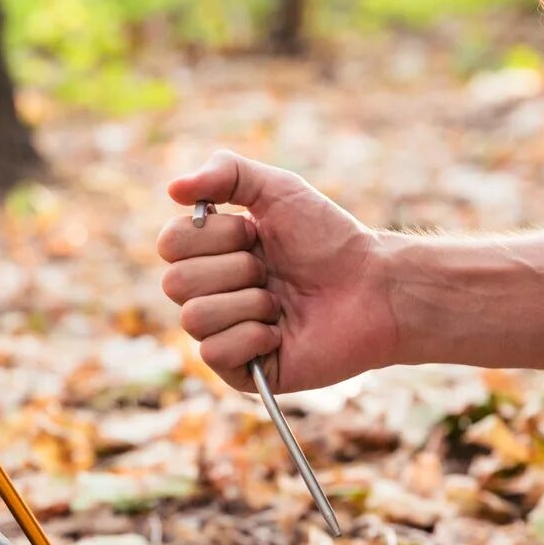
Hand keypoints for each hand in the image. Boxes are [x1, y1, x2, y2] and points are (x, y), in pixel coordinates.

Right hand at [159, 150, 399, 392]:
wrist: (373, 286)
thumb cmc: (329, 238)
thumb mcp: (278, 189)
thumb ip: (225, 172)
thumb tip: (171, 189)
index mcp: (212, 253)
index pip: (170, 244)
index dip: (212, 236)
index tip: (253, 233)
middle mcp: (212, 293)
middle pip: (176, 283)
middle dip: (234, 269)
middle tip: (272, 270)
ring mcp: (224, 334)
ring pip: (194, 318)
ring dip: (248, 302)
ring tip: (281, 302)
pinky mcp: (242, 373)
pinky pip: (215, 353)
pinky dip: (253, 336)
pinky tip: (281, 333)